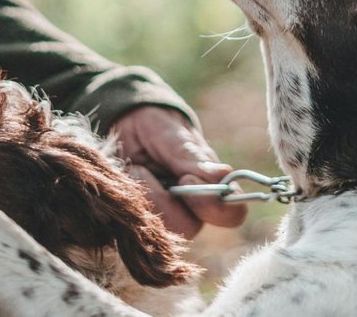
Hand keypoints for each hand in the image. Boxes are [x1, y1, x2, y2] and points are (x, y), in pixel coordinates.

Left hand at [111, 106, 247, 238]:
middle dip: (163, 200)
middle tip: (145, 169)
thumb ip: (193, 157)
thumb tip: (224, 175)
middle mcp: (192, 210)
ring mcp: (164, 220)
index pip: (232, 214)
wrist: (123, 126)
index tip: (187, 178)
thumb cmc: (155, 127)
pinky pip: (130, 226)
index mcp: (213, 188)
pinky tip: (124, 179)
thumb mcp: (171, 134)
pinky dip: (124, 199)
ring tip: (133, 168)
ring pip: (157, 230)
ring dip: (140, 196)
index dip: (212, 204)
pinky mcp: (138, 223)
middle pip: (188, 229)